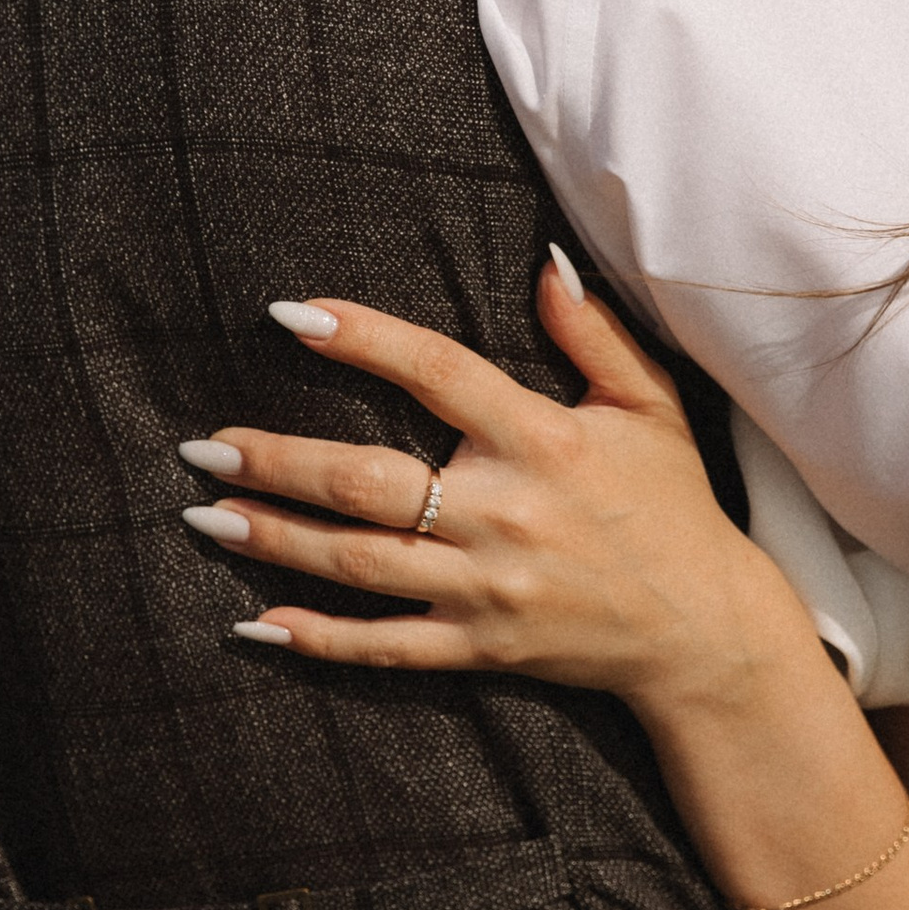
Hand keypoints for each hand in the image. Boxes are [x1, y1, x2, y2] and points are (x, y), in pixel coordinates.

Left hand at [178, 251, 809, 725]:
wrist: (705, 631)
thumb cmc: (672, 504)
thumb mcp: (650, 406)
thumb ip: (593, 332)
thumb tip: (545, 261)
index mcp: (541, 439)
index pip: (436, 373)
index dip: (361, 339)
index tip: (289, 316)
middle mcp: (504, 514)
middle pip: (367, 482)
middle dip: (275, 462)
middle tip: (204, 447)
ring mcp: (486, 588)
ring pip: (358, 563)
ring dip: (273, 539)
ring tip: (204, 514)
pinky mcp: (479, 647)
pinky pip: (383, 645)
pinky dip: (316, 639)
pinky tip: (253, 623)